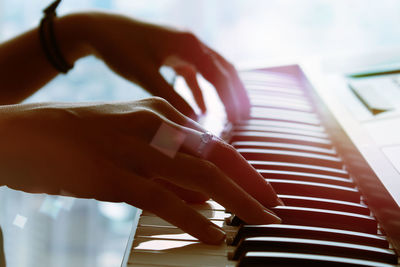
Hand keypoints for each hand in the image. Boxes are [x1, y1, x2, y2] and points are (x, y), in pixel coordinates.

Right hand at [0, 98, 279, 243]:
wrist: (27, 133)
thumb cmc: (81, 136)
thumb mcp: (131, 140)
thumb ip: (165, 164)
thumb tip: (202, 194)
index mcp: (159, 113)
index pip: (215, 144)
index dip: (245, 170)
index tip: (265, 191)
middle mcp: (152, 126)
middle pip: (214, 159)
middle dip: (249, 188)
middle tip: (274, 211)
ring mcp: (132, 149)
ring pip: (196, 177)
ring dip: (232, 202)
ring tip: (258, 223)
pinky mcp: (109, 175)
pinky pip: (160, 198)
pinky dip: (190, 217)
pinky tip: (212, 234)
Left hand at [74, 12, 249, 120]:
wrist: (98, 29)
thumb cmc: (119, 48)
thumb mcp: (144, 74)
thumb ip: (169, 97)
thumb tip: (192, 122)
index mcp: (188, 44)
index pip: (219, 73)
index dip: (231, 97)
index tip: (238, 119)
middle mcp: (191, 43)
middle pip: (223, 69)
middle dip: (235, 93)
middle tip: (244, 117)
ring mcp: (184, 47)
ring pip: (212, 71)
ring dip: (221, 92)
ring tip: (231, 114)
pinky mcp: (174, 53)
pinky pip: (195, 73)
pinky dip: (200, 90)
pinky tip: (201, 109)